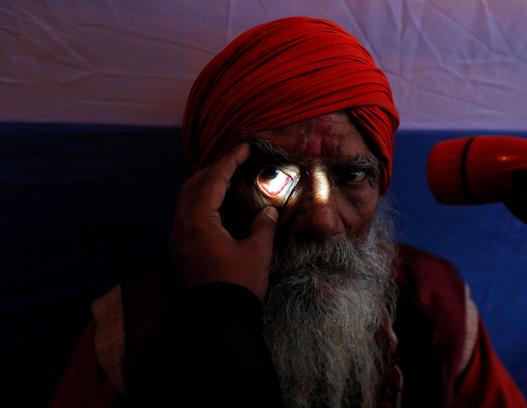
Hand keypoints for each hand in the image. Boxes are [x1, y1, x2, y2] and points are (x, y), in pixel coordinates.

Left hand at [170, 143, 278, 300]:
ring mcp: (178, 239)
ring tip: (226, 179)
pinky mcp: (180, 251)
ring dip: (205, 185)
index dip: (230, 160)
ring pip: (186, 200)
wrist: (213, 322)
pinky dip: (201, 202)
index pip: (213, 180)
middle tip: (235, 161)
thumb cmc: (236, 286)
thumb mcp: (256, 254)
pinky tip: (217, 207)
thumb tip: (268, 211)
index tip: (244, 146)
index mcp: (199, 221)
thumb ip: (262, 226)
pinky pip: (187, 215)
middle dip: (214, 168)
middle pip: (193, 185)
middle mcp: (182, 225)